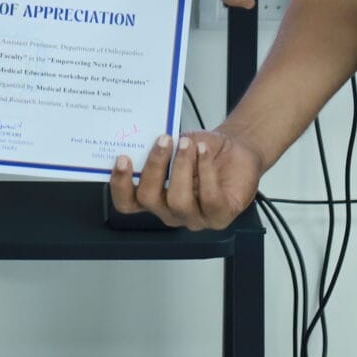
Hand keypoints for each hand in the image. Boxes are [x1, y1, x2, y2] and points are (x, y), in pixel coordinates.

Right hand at [108, 127, 262, 230]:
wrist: (235, 149)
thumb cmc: (203, 150)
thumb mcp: (176, 144)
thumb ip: (160, 148)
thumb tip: (146, 138)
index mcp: (154, 197)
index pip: (127, 203)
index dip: (120, 185)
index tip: (123, 158)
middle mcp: (171, 211)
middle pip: (149, 199)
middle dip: (155, 167)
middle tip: (163, 141)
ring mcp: (195, 217)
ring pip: (178, 201)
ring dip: (181, 166)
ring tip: (187, 144)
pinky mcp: (220, 216)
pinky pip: (209, 199)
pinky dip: (205, 171)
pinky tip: (204, 152)